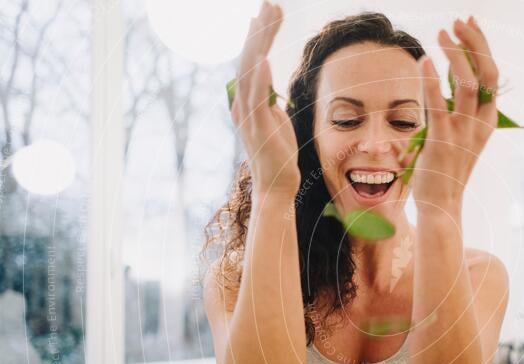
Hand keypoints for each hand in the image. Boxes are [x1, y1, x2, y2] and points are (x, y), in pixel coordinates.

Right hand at [231, 2, 299, 199]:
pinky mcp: (257, 128)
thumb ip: (270, 100)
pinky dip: (260, 79)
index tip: (266, 13)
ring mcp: (248, 116)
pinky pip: (256, 99)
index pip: (251, 61)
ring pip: (250, 72)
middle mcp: (242, 104)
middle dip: (260, 31)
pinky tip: (266, 59)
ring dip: (260, 44)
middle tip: (270, 5)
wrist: (275, 185)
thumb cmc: (279, 154)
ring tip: (268, 19)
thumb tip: (271, 84)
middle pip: (249, 59)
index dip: (258, 36)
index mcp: (247, 101)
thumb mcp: (276, 119)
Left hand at [402, 17, 498, 215]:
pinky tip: (424, 60)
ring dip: (455, 54)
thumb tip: (452, 80)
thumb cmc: (446, 168)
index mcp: (488, 120)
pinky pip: (438, 105)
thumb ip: (460, 110)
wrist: (442, 204)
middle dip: (473, 42)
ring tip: (441, 33)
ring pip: (466, 84)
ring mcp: (463, 132)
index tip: (469, 24)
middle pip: (486, 72)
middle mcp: (480, 124)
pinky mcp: (442, 140)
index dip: (482, 45)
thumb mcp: (461, 135)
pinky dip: (431, 80)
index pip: (491, 74)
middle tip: (456, 22)